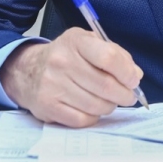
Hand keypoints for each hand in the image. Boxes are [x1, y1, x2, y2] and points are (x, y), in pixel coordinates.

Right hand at [0, 27, 143, 126]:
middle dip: (124, 94)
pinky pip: (82, 119)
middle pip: (105, 85)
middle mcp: (62, 62)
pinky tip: (92, 108)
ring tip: (109, 101)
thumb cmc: (66, 56)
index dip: (127, 72)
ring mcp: (53, 85)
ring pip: (97, 105)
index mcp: (75, 41)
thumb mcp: (88, 43)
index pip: (109, 57)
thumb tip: (134, 75)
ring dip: (110, 106)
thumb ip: (115, 54)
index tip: (133, 80)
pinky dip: (93, 117)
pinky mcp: (48, 107)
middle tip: (128, 96)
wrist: (27, 71)